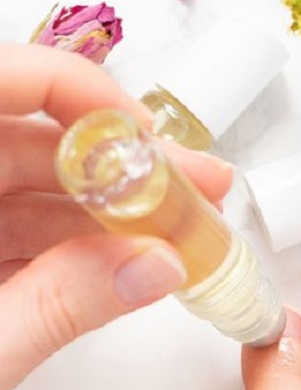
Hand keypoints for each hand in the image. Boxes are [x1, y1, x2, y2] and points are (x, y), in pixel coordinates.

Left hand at [0, 44, 231, 389]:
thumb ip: (62, 305)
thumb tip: (154, 268)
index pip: (2, 84)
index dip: (83, 96)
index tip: (147, 137)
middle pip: (36, 142)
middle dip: (127, 166)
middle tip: (192, 185)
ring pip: (42, 192)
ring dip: (116, 213)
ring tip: (175, 234)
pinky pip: (32, 232)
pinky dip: (86, 247)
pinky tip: (131, 261)